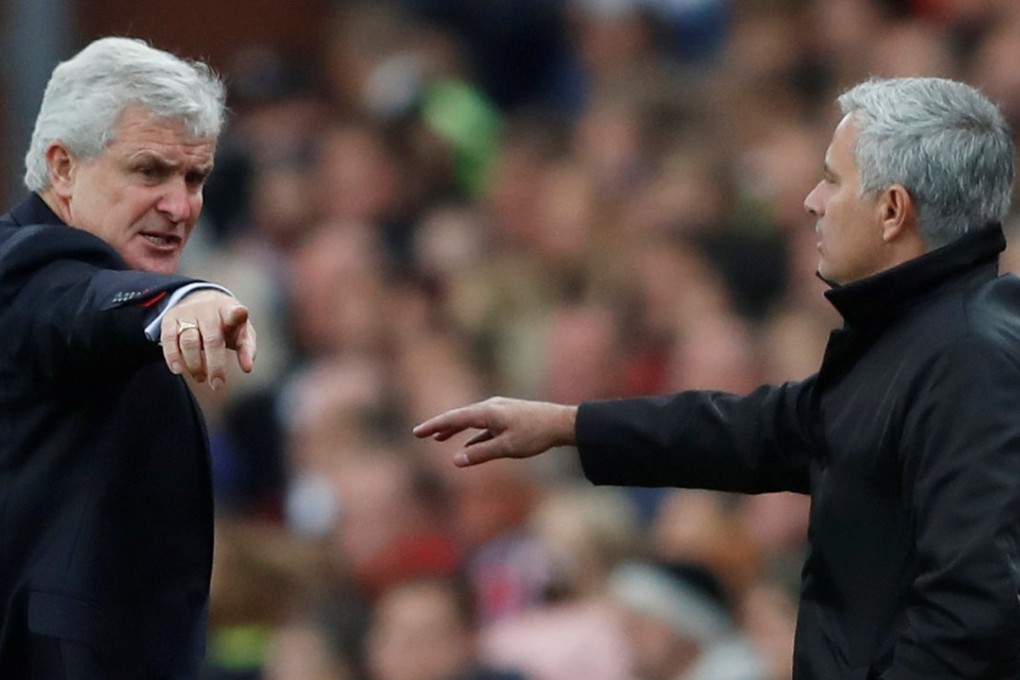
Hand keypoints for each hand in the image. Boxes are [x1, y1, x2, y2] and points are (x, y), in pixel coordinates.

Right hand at [159, 290, 256, 388]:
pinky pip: (168, 340)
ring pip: (189, 342)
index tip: (240, 313)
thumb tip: (247, 368)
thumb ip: (247, 349)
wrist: (202, 301)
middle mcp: (208, 310)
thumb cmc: (227, 324)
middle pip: (212, 339)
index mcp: (229, 310)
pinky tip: (179, 370)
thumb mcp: (241, 331)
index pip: (234, 311)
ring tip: (201, 378)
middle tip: (217, 385)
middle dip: (215, 366)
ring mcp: (187, 313)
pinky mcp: (170, 319)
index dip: (237, 314)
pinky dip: (173, 357)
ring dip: (195, 365)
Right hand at [413, 397, 577, 466]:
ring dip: (455, 430)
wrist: (561, 423)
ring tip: (439, 439)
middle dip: (440, 426)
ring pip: (471, 421)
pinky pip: (484, 427)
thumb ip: (481, 454)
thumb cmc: (535, 434)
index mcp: (487, 412)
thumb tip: (456, 460)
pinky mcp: (507, 417)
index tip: (417, 432)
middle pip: (459, 417)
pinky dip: (473, 435)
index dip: (434, 426)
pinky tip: (468, 445)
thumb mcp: (507, 447)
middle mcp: (491, 407)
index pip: (454, 418)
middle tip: (420, 434)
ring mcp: (499, 411)